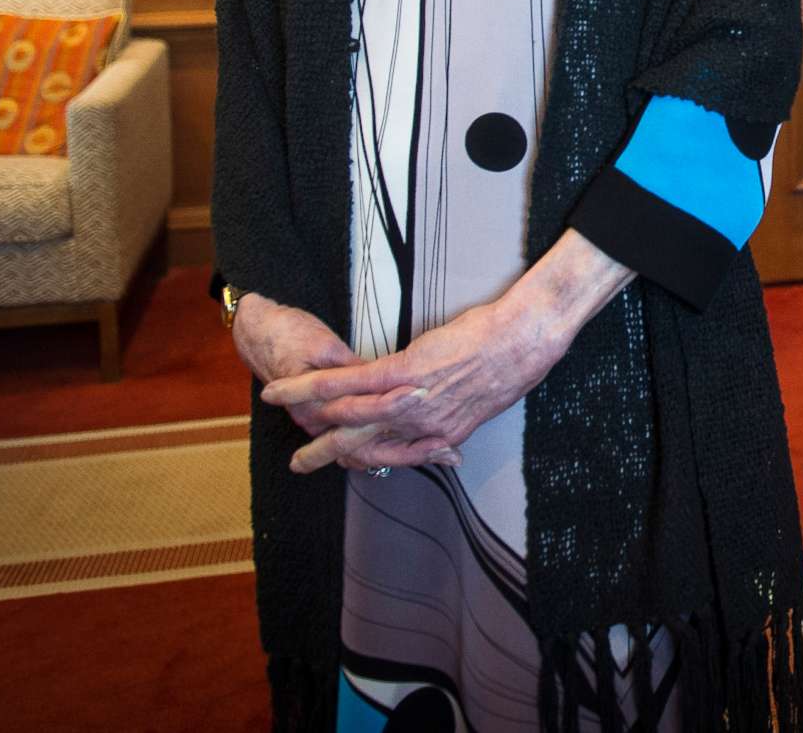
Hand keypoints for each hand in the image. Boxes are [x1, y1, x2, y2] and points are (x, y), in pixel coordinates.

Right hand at [259, 230, 631, 474]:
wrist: (524, 339)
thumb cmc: (512, 365)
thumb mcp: (486, 403)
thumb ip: (458, 416)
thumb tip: (446, 424)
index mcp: (441, 435)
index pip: (394, 456)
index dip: (366, 460)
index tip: (348, 462)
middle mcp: (420, 426)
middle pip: (361, 446)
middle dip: (327, 456)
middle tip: (300, 464)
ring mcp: (409, 399)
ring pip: (346, 414)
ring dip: (307, 413)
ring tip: (279, 408)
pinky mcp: (402, 371)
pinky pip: (349, 383)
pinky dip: (313, 385)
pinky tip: (290, 385)